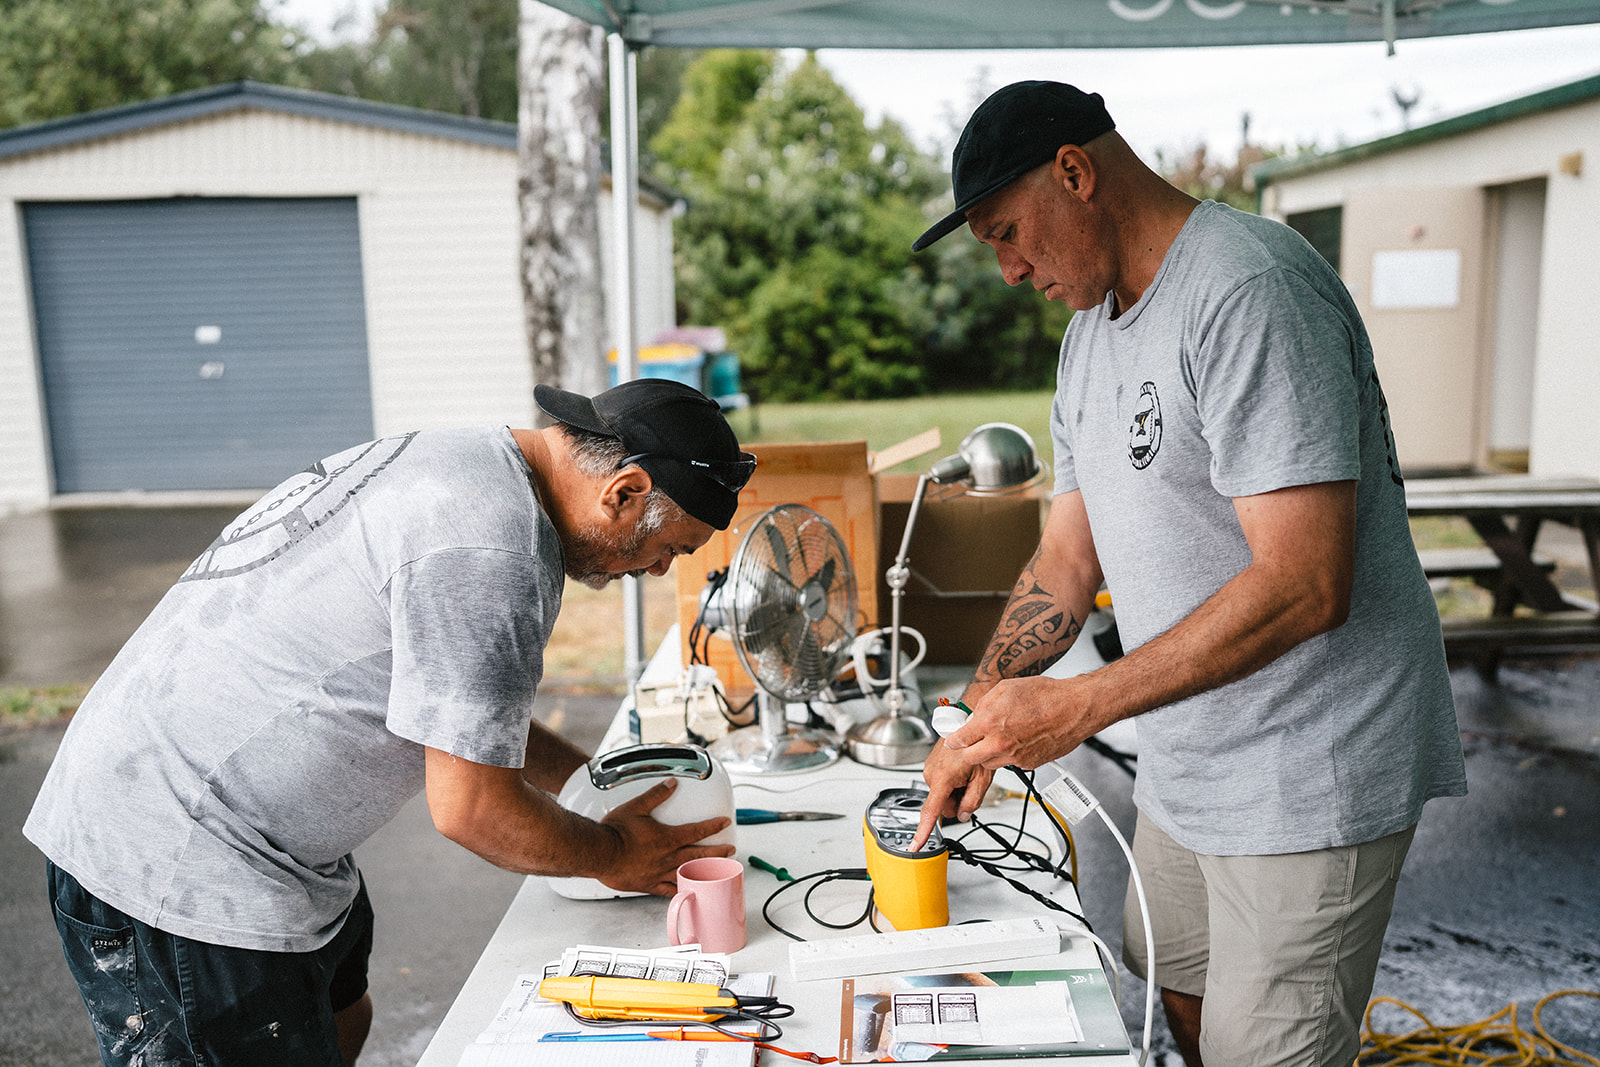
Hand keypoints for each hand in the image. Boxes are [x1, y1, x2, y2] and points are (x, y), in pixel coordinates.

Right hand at [596, 780, 734, 895]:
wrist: (599, 853)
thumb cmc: (615, 832)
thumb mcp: (636, 807)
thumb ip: (656, 795)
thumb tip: (671, 783)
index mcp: (667, 838)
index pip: (697, 831)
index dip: (713, 826)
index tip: (725, 823)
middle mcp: (667, 857)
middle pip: (699, 855)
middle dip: (718, 852)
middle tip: (731, 851)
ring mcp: (659, 873)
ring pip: (689, 874)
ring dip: (705, 872)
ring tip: (717, 873)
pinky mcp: (648, 885)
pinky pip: (669, 890)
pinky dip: (680, 890)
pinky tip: (687, 891)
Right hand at [911, 740, 994, 850]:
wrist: (969, 723)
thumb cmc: (976, 745)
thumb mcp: (982, 778)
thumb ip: (972, 802)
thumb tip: (964, 815)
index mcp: (943, 779)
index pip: (931, 812)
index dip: (923, 832)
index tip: (915, 846)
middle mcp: (931, 774)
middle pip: (943, 807)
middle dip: (957, 802)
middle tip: (970, 786)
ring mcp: (929, 769)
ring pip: (942, 797)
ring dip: (955, 792)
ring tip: (967, 774)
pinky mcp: (930, 766)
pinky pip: (940, 785)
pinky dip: (951, 783)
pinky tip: (961, 771)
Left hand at [946, 675, 1109, 772]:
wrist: (1075, 708)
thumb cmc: (1046, 695)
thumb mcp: (1006, 688)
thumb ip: (984, 704)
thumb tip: (973, 716)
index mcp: (990, 722)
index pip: (959, 740)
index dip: (953, 739)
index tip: (953, 739)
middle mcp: (1000, 743)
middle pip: (970, 759)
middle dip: (967, 751)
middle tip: (971, 742)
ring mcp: (1015, 757)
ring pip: (989, 765)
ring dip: (987, 755)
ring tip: (998, 739)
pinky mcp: (1029, 764)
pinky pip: (1010, 764)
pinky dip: (1008, 756)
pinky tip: (1017, 741)